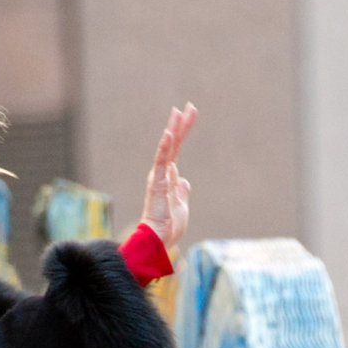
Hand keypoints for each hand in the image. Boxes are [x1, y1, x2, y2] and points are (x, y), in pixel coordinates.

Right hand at [142, 104, 195, 258]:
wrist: (158, 240)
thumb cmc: (167, 226)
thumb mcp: (180, 205)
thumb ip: (181, 191)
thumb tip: (184, 181)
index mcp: (168, 177)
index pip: (176, 149)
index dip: (182, 132)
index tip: (189, 115)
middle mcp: (162, 173)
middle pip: (173, 143)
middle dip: (181, 125)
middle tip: (189, 106)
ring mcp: (159, 177)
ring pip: (167, 148)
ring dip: (173, 130)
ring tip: (179, 112)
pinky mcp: (157, 183)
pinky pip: (161, 162)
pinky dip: (164, 147)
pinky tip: (168, 134)